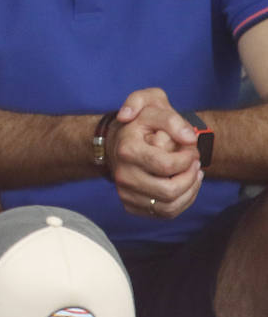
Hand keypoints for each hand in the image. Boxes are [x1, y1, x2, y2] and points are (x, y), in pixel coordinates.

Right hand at [108, 87, 203, 219]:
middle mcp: (122, 175)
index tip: (192, 148)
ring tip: (194, 175)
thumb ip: (170, 117)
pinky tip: (185, 185)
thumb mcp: (152, 104)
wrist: (120, 137)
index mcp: (126, 150)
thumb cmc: (141, 120)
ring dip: (190, 191)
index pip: (166, 166)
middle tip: (195, 163)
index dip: (187, 159)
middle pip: (168, 191)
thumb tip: (188, 138)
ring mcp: (125, 192)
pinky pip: (164, 213)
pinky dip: (182, 202)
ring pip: (168, 207)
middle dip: (191, 178)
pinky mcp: (131, 204)